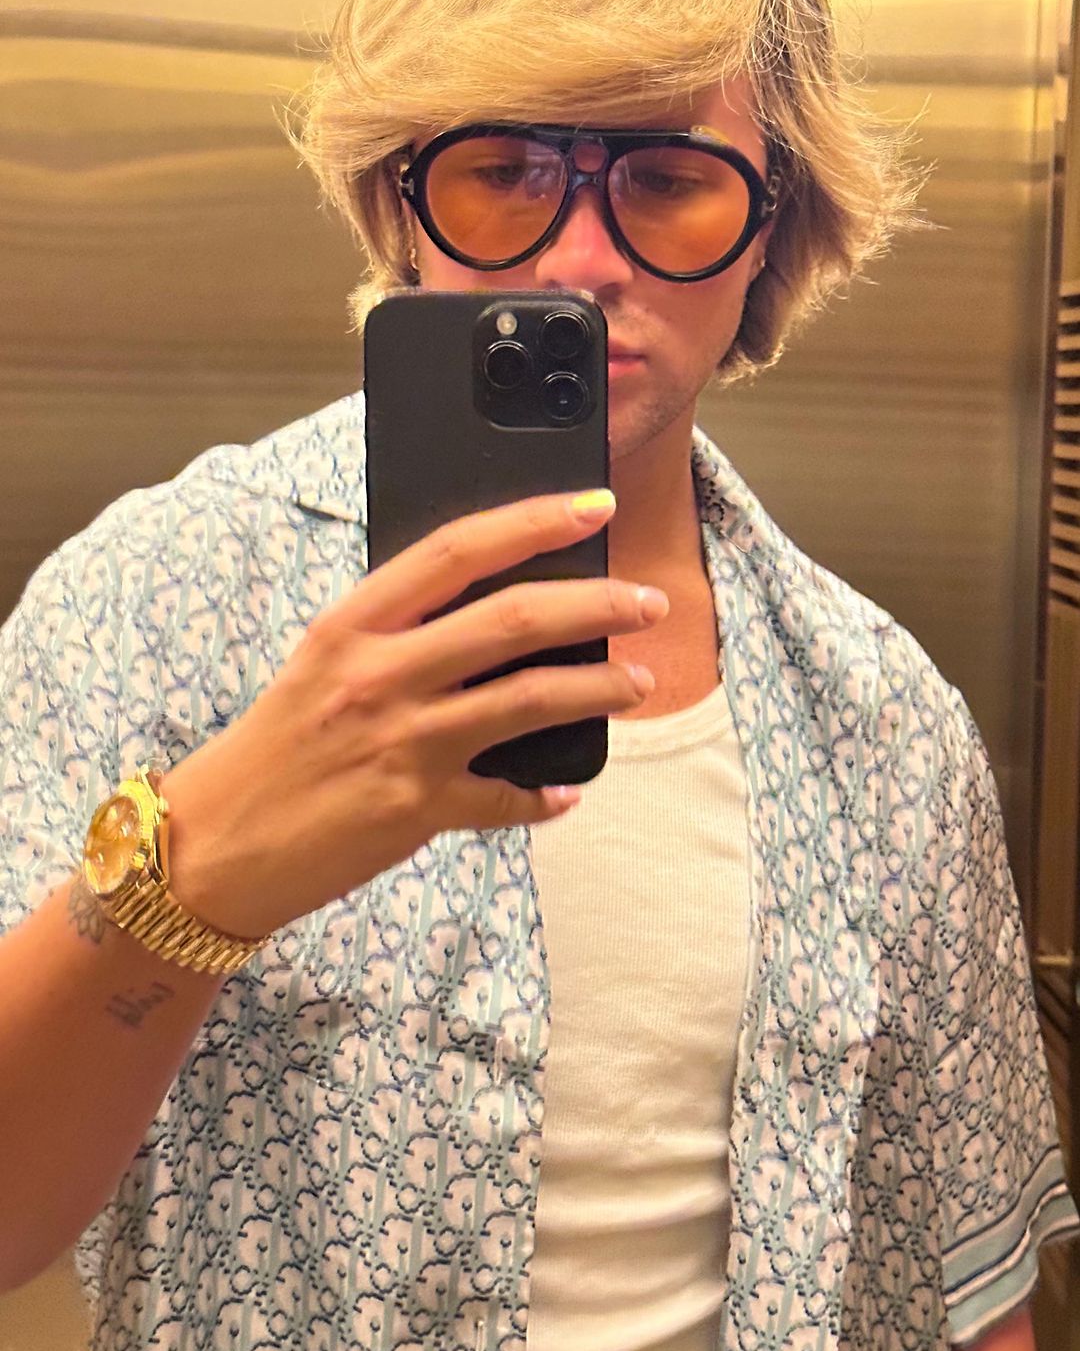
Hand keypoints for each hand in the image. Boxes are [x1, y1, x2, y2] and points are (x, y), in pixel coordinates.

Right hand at [160, 490, 665, 941]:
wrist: (216, 844)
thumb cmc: (273, 747)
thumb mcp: (321, 664)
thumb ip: (394, 631)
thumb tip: (491, 606)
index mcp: (353, 625)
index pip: (458, 551)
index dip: (535, 521)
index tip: (593, 506)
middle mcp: (380, 675)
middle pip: (515, 620)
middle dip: (598, 605)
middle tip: (647, 602)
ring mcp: (402, 742)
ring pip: (530, 700)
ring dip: (598, 689)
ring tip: (637, 683)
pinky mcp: (416, 809)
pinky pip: (506, 798)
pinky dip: (544, 796)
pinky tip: (565, 793)